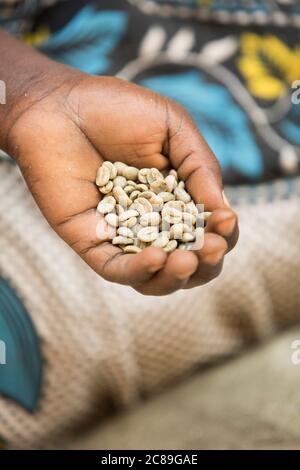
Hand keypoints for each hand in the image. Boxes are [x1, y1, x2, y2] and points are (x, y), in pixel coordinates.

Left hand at [7, 72, 237, 294]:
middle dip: (205, 262)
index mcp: (176, 200)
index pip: (207, 232)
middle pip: (188, 263)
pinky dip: (138, 270)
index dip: (223, 235)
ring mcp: (122, 236)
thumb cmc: (116, 110)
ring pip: (155, 278)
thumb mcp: (173, 128)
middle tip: (210, 247)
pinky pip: (116, 269)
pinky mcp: (91, 241)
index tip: (225, 222)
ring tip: (186, 260)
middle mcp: (152, 224)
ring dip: (176, 277)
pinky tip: (155, 257)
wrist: (59, 105)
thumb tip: (224, 212)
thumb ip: (200, 167)